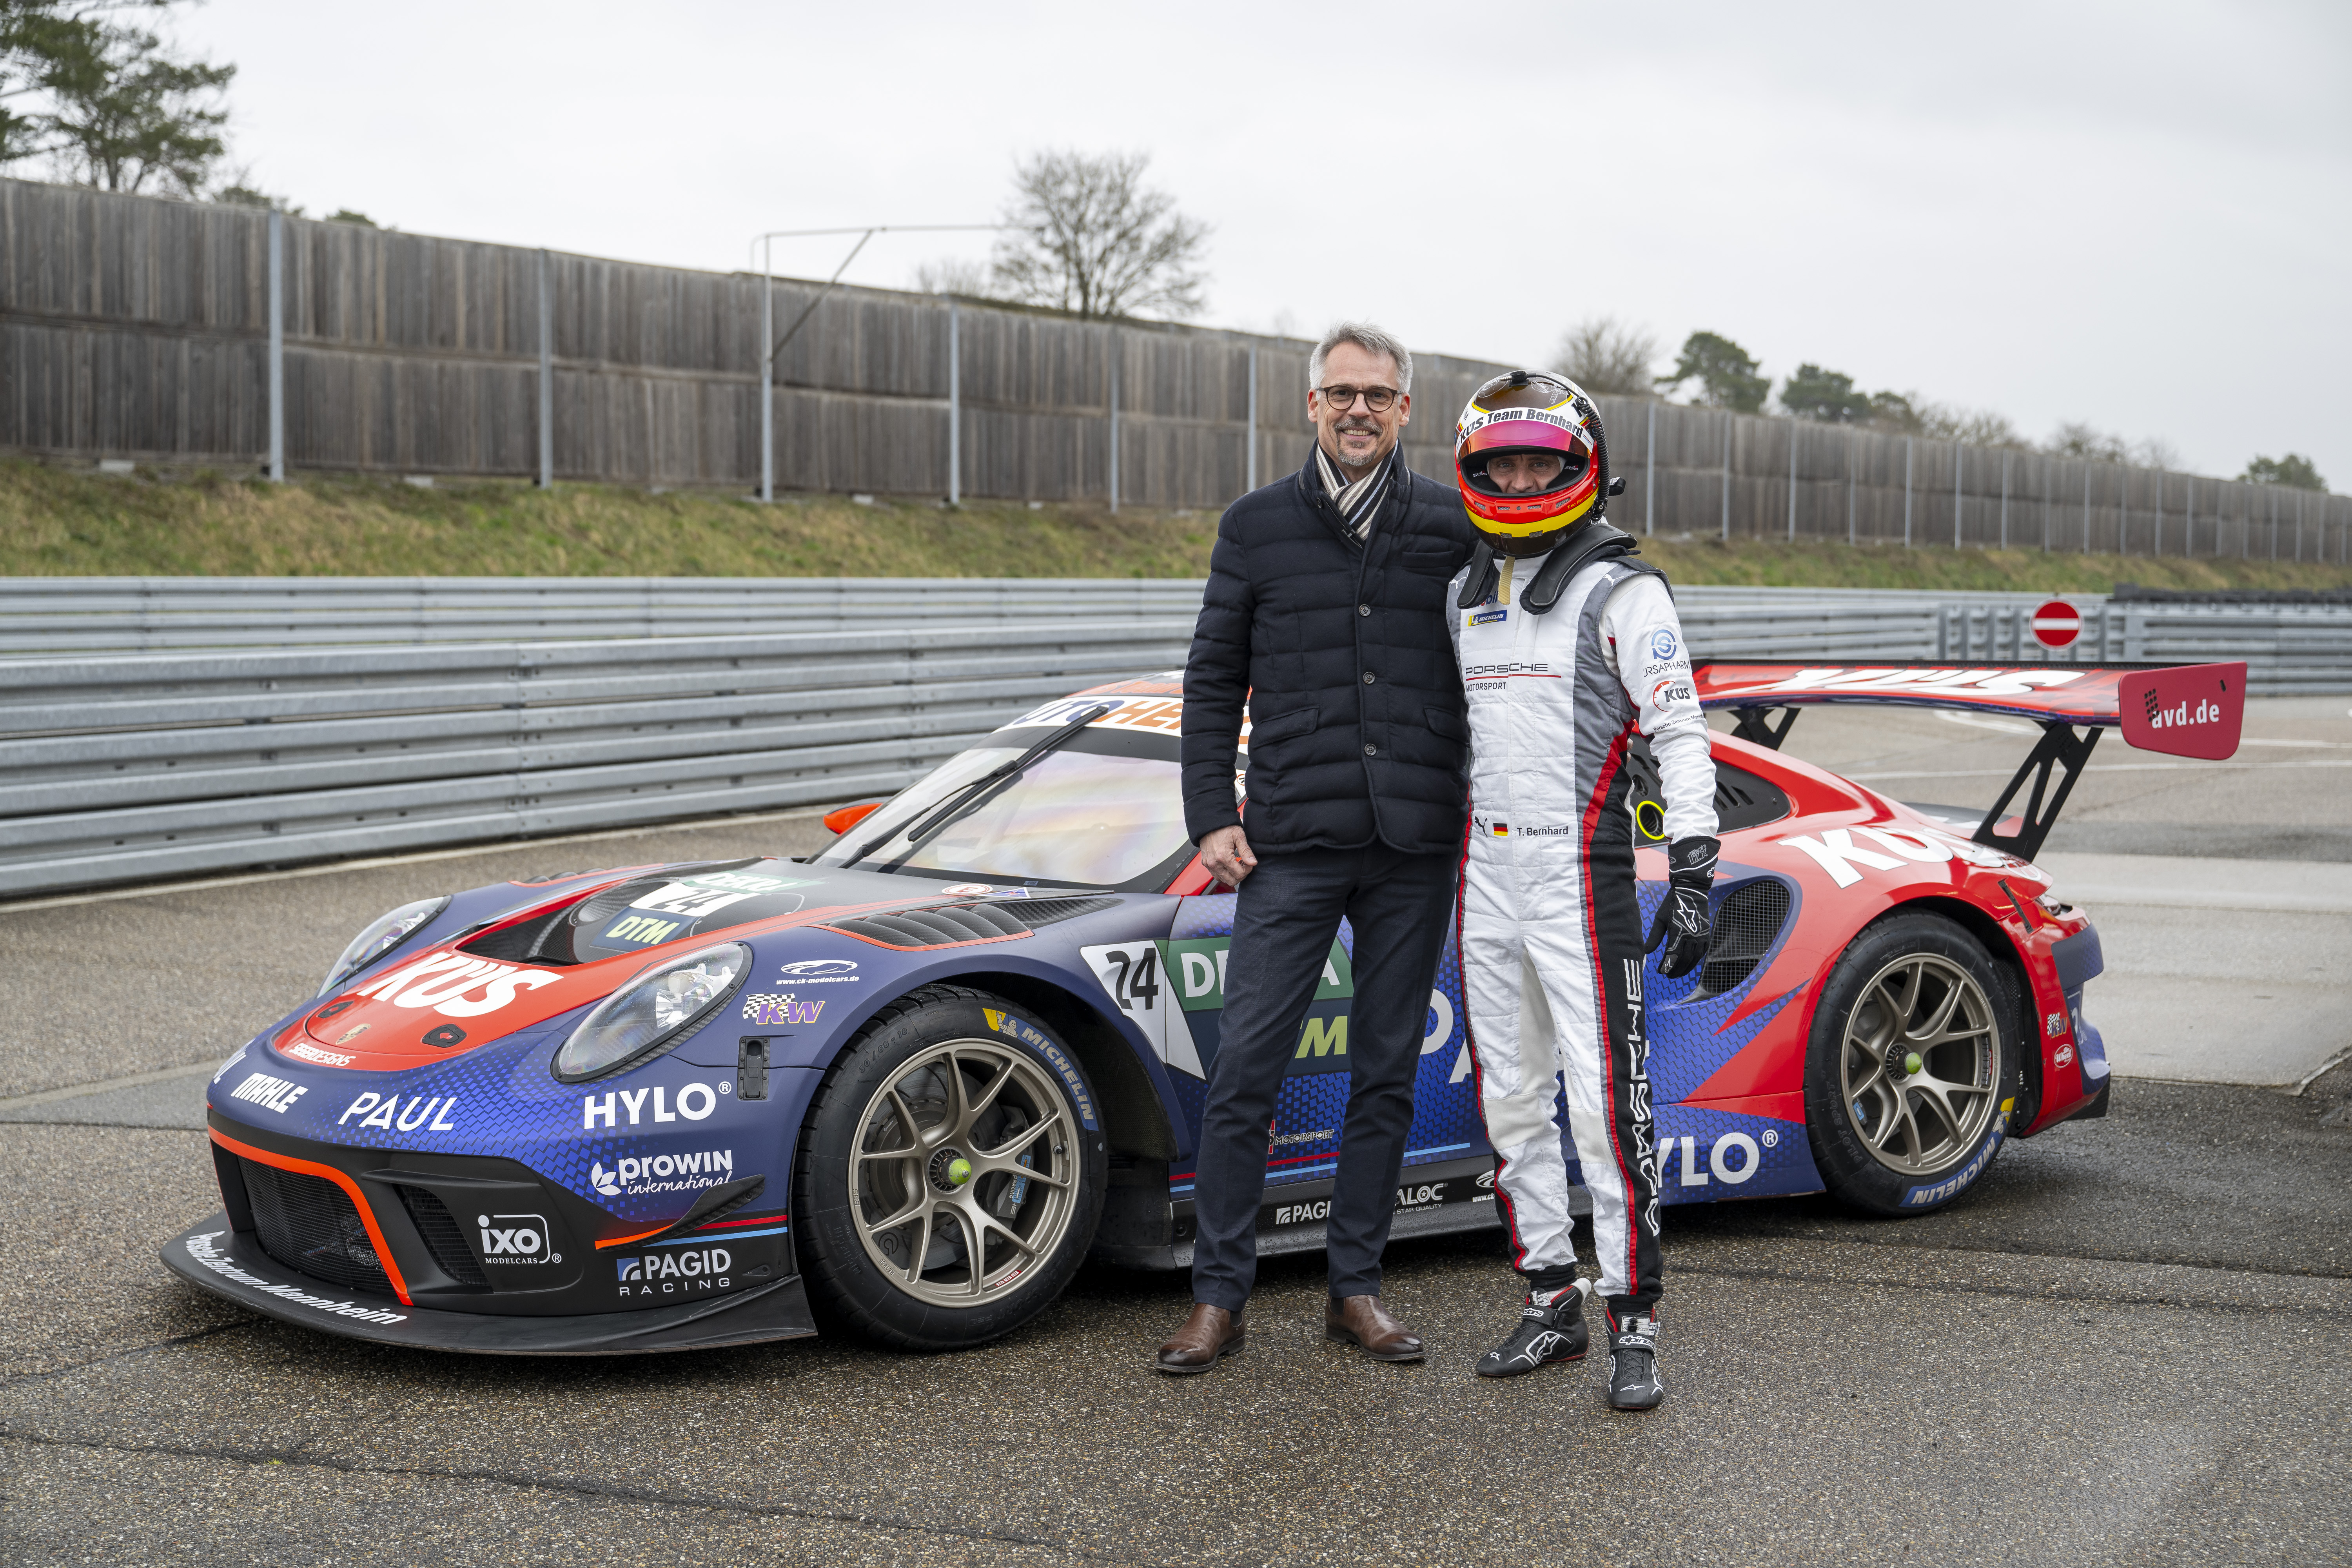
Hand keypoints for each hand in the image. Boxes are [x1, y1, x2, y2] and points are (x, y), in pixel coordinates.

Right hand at [1199, 826, 1257, 888]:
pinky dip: (1224, 873)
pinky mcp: (1205, 864)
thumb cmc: (1223, 828)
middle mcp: (1214, 863)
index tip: (1249, 864)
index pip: (1239, 874)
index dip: (1247, 870)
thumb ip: (1246, 851)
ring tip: (1236, 864)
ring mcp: (1208, 864)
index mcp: (1223, 856)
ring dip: (1232, 875)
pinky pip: (1216, 875)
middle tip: (1243, 865)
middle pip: (1231, 880)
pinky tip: (1228, 864)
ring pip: (1224, 880)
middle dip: (1240, 874)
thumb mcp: (1239, 836)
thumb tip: (1253, 862)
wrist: (1209, 824)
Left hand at [1645, 835, 1718, 979]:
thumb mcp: (1660, 919)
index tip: (1660, 972)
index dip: (1666, 966)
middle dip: (1675, 970)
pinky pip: (1702, 952)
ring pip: (1694, 959)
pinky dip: (1695, 961)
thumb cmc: (1671, 904)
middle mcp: (1691, 936)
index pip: (1672, 955)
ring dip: (1685, 968)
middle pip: (1683, 960)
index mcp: (1678, 932)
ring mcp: (1701, 936)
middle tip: (1667, 976)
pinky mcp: (1706, 935)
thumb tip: (1646, 952)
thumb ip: (1654, 937)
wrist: (1691, 892)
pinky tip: (1689, 965)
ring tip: (1676, 974)